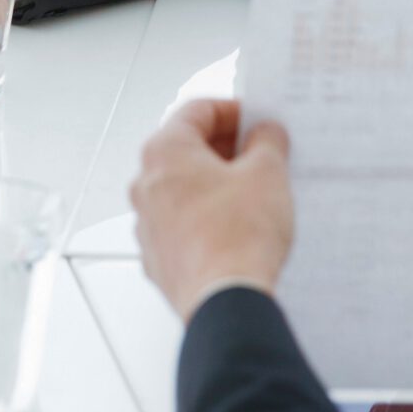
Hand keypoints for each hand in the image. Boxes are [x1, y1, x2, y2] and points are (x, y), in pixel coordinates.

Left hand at [129, 98, 294, 320]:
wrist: (225, 301)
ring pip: (184, 189)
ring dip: (217, 184)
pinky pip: (183, 224)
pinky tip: (239, 227)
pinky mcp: (157, 256)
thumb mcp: (267, 173)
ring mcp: (147, 223)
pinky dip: (207, 217)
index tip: (258, 120)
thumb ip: (267, 141)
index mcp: (164, 152)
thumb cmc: (239, 236)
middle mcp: (145, 184)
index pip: (197, 111)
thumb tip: (265, 133)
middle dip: (227, 148)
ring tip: (256, 192)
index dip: (233, 111)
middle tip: (263, 154)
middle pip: (186, 149)